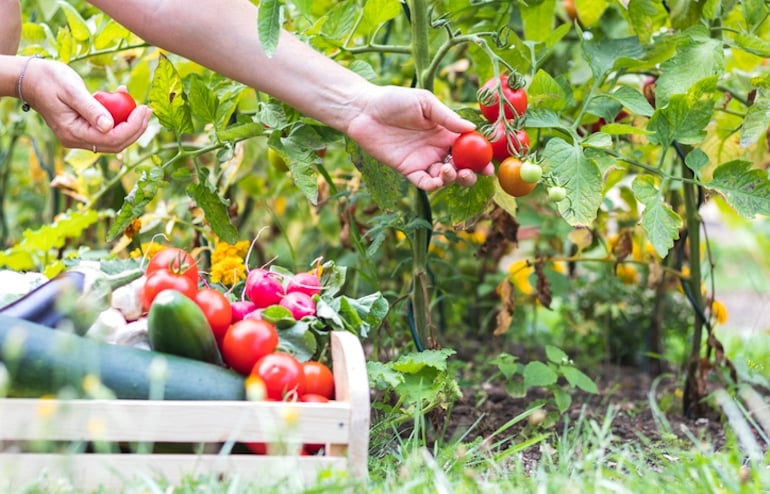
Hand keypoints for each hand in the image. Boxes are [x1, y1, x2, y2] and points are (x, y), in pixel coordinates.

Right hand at [23, 59, 151, 152]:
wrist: (31, 78)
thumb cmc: (49, 79)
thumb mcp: (71, 90)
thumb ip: (91, 109)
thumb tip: (109, 126)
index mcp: (73, 133)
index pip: (112, 139)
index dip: (133, 127)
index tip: (144, 109)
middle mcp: (77, 140)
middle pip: (116, 143)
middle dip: (136, 128)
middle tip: (148, 110)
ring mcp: (80, 137)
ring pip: (114, 138)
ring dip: (130, 124)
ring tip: (139, 105)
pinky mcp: (84, 129)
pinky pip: (107, 129)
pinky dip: (119, 117)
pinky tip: (122, 98)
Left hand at [345, 85, 493, 191]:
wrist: (365, 110)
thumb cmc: (395, 100)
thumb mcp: (425, 103)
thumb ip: (448, 118)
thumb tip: (472, 129)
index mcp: (446, 132)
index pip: (469, 148)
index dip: (481, 157)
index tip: (489, 164)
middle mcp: (438, 149)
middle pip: (461, 167)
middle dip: (471, 174)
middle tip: (472, 173)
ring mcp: (424, 161)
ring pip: (445, 178)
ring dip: (453, 178)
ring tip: (449, 170)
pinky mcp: (408, 170)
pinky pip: (425, 183)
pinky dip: (434, 185)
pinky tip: (438, 179)